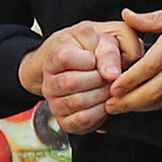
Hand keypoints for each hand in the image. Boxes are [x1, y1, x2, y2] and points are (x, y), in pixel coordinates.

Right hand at [21, 21, 143, 134]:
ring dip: (102, 94)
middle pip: (71, 82)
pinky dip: (100, 112)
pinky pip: (82, 120)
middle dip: (99, 79)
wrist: (90, 73)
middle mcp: (49, 82)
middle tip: (110, 76)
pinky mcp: (65, 121)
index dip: (89, 59)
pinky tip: (105, 101)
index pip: (64, 58)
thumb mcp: (104, 40)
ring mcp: (55, 103)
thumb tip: (111, 74)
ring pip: (78, 101)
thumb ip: (109, 50)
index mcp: (54, 58)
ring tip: (110, 87)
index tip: (98, 59)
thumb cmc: (98, 52)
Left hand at [106, 6, 161, 112]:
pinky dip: (151, 106)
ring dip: (137, 107)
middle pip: (153, 89)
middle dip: (128, 100)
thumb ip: (149, 19)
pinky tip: (137, 105)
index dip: (130, 80)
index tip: (113, 86)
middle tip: (109, 103)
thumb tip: (127, 15)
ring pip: (160, 100)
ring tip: (117, 107)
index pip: (150, 66)